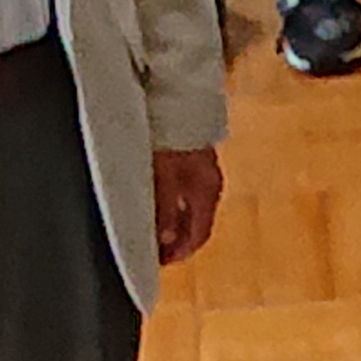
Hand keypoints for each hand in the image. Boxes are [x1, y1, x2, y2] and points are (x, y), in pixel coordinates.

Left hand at [152, 146, 224, 263]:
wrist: (177, 97)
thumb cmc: (171, 136)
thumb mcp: (163, 177)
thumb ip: (165, 211)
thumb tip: (166, 241)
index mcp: (206, 191)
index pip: (199, 235)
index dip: (180, 253)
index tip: (159, 263)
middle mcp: (210, 184)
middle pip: (195, 223)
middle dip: (175, 239)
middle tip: (152, 248)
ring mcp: (204, 170)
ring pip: (190, 208)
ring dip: (173, 221)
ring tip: (150, 226)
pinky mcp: (194, 158)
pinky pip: (185, 192)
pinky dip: (173, 204)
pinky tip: (156, 201)